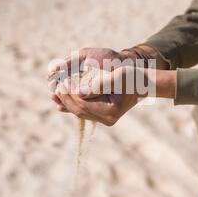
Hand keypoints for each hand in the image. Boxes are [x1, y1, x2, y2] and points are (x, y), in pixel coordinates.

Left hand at [48, 45, 167, 111]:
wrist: (143, 83)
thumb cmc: (132, 76)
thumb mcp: (117, 76)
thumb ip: (99, 85)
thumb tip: (78, 92)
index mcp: (111, 111)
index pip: (83, 103)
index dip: (70, 94)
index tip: (61, 82)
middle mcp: (108, 119)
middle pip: (80, 110)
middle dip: (66, 99)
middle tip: (55, 87)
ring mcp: (106, 120)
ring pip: (81, 112)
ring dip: (66, 103)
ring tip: (53, 95)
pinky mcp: (104, 116)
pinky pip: (84, 112)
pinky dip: (73, 107)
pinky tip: (60, 105)